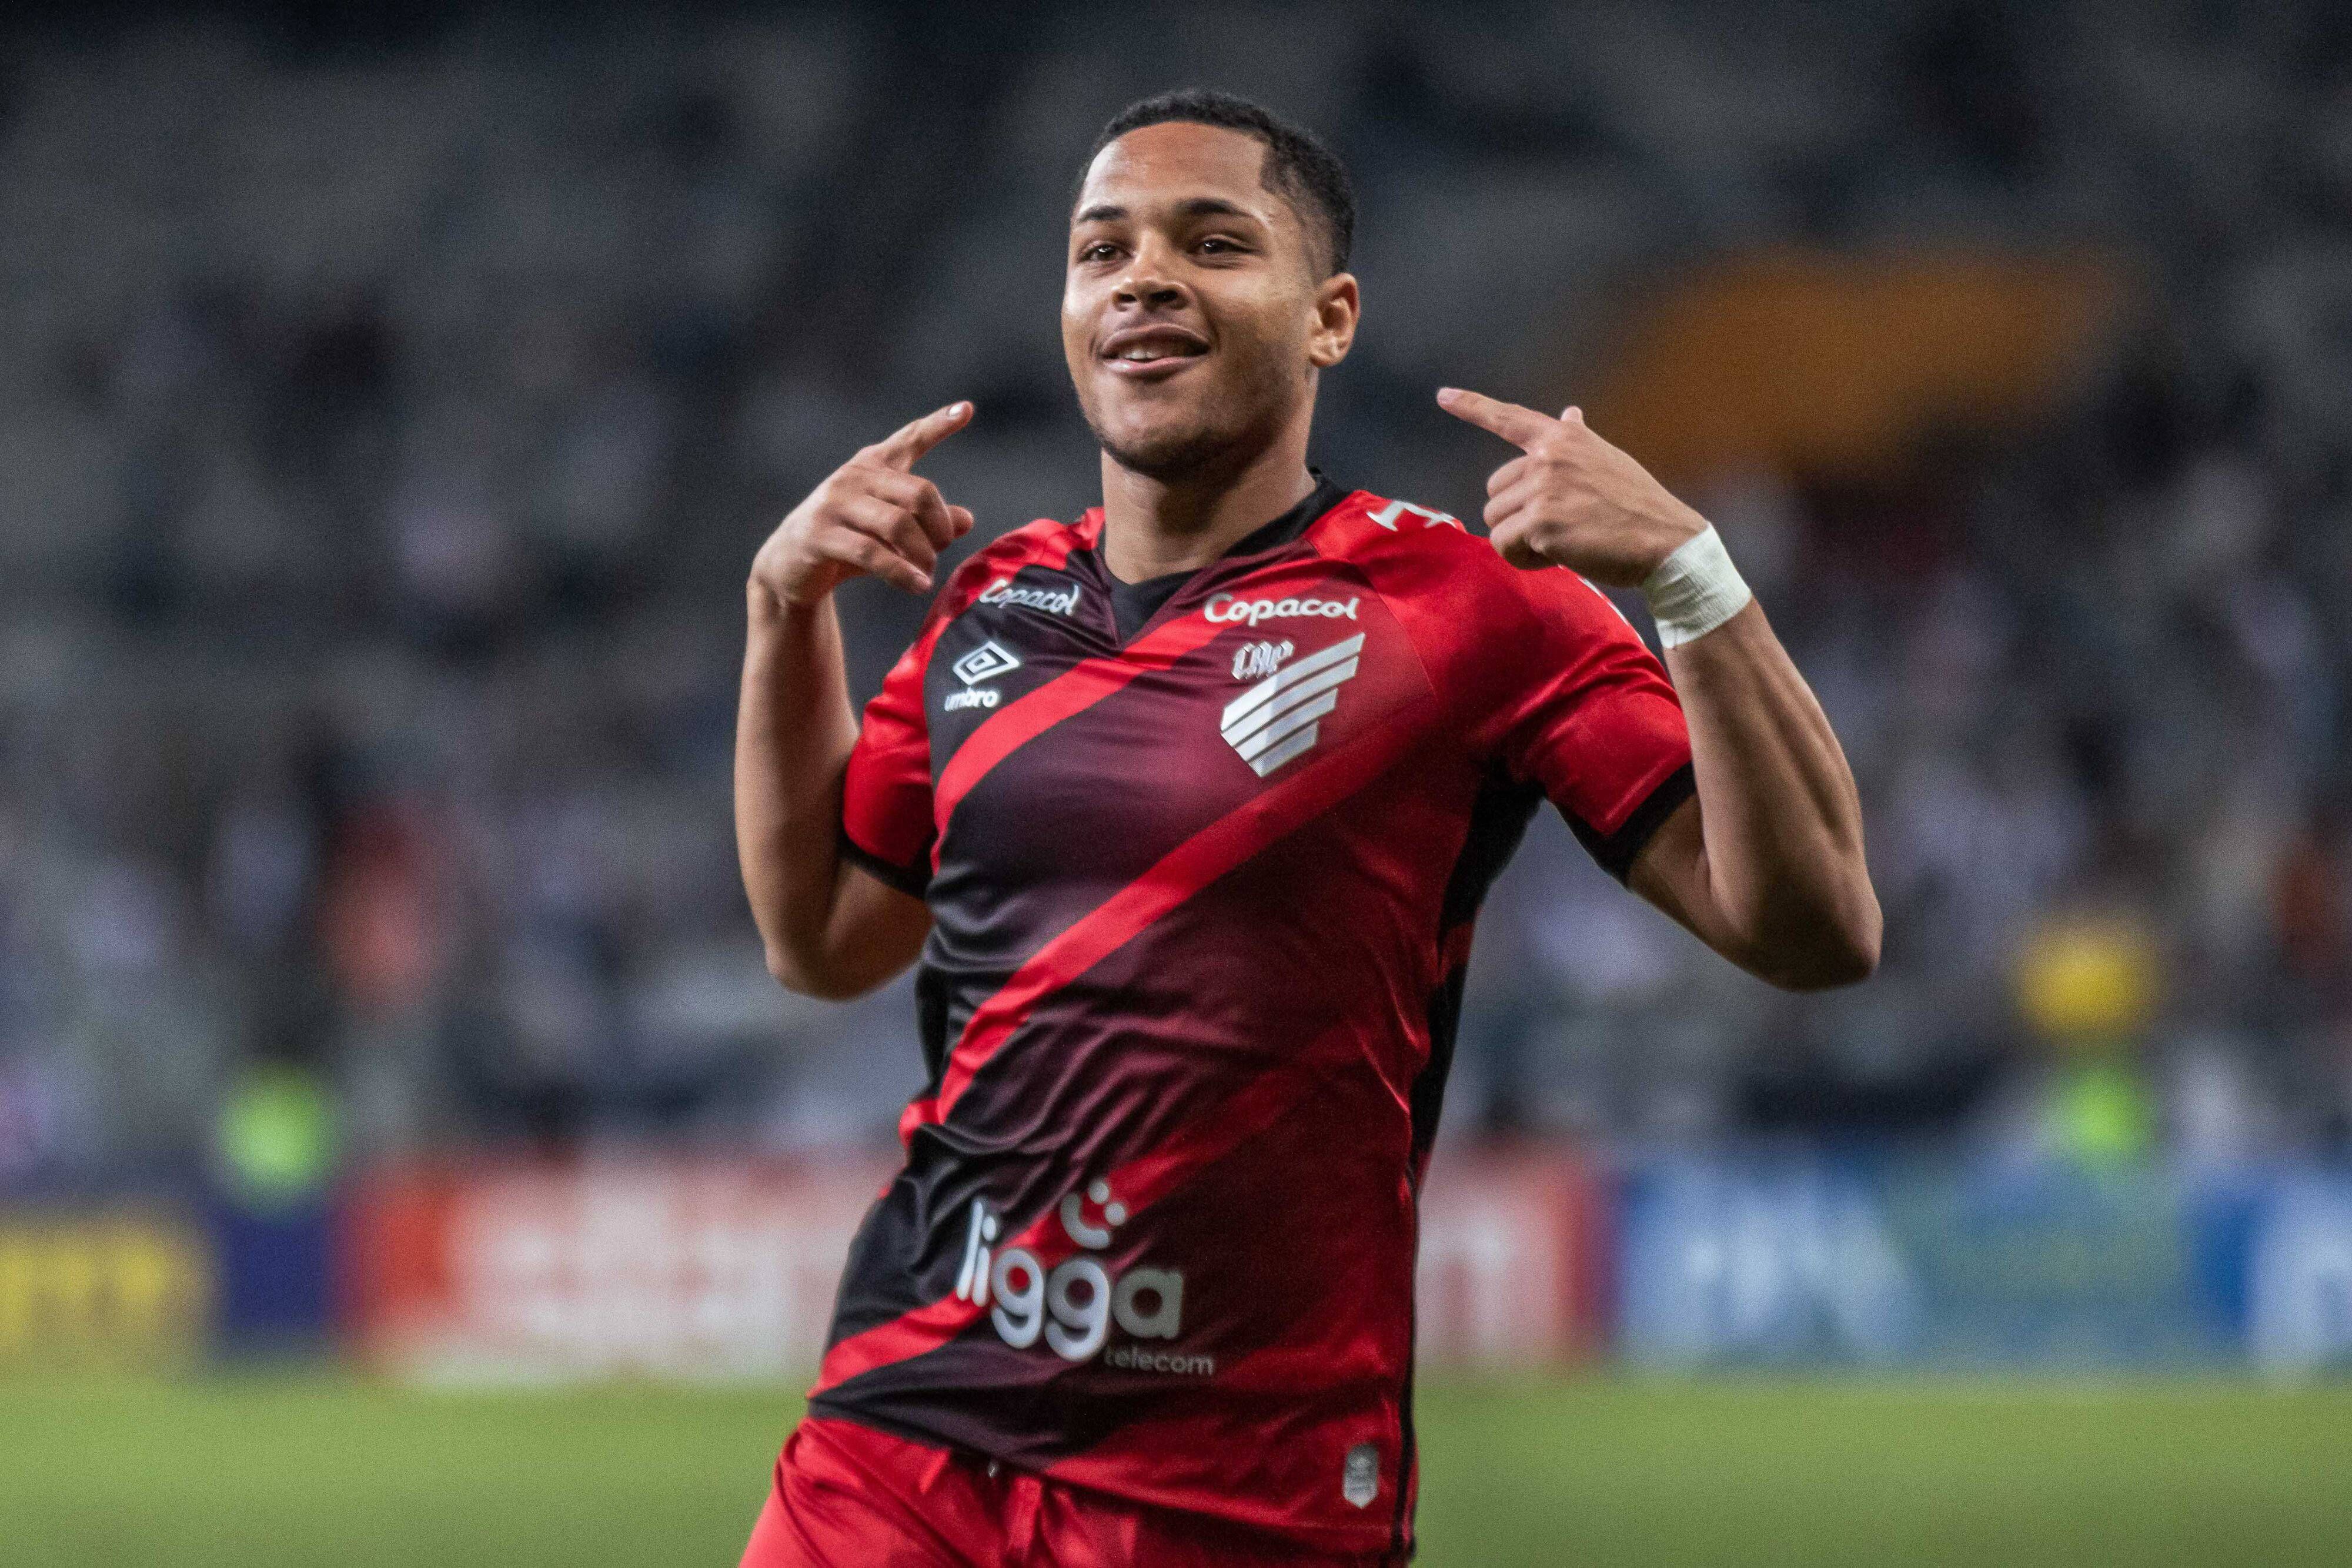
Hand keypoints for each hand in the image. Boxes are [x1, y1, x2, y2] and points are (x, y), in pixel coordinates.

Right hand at [750, 402, 975, 612]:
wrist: (789, 565)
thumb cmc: (847, 543)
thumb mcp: (889, 531)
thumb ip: (925, 522)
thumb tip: (966, 519)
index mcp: (873, 466)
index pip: (910, 439)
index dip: (939, 425)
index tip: (966, 409)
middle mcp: (854, 477)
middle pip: (920, 492)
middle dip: (940, 528)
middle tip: (941, 551)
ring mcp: (834, 503)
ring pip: (898, 524)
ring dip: (922, 555)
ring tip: (927, 576)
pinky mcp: (820, 534)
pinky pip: (872, 553)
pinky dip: (901, 573)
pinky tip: (916, 586)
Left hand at [1437, 387, 1704, 585]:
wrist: (1667, 542)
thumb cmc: (1638, 505)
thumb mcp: (1607, 459)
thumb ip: (1577, 440)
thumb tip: (1569, 413)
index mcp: (1564, 438)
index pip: (1510, 418)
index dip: (1472, 406)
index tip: (1443, 395)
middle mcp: (1549, 456)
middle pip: (1494, 492)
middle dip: (1516, 518)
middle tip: (1558, 529)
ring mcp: (1544, 489)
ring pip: (1495, 523)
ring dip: (1519, 543)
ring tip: (1561, 543)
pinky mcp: (1542, 524)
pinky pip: (1505, 547)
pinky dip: (1524, 561)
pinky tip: (1557, 558)